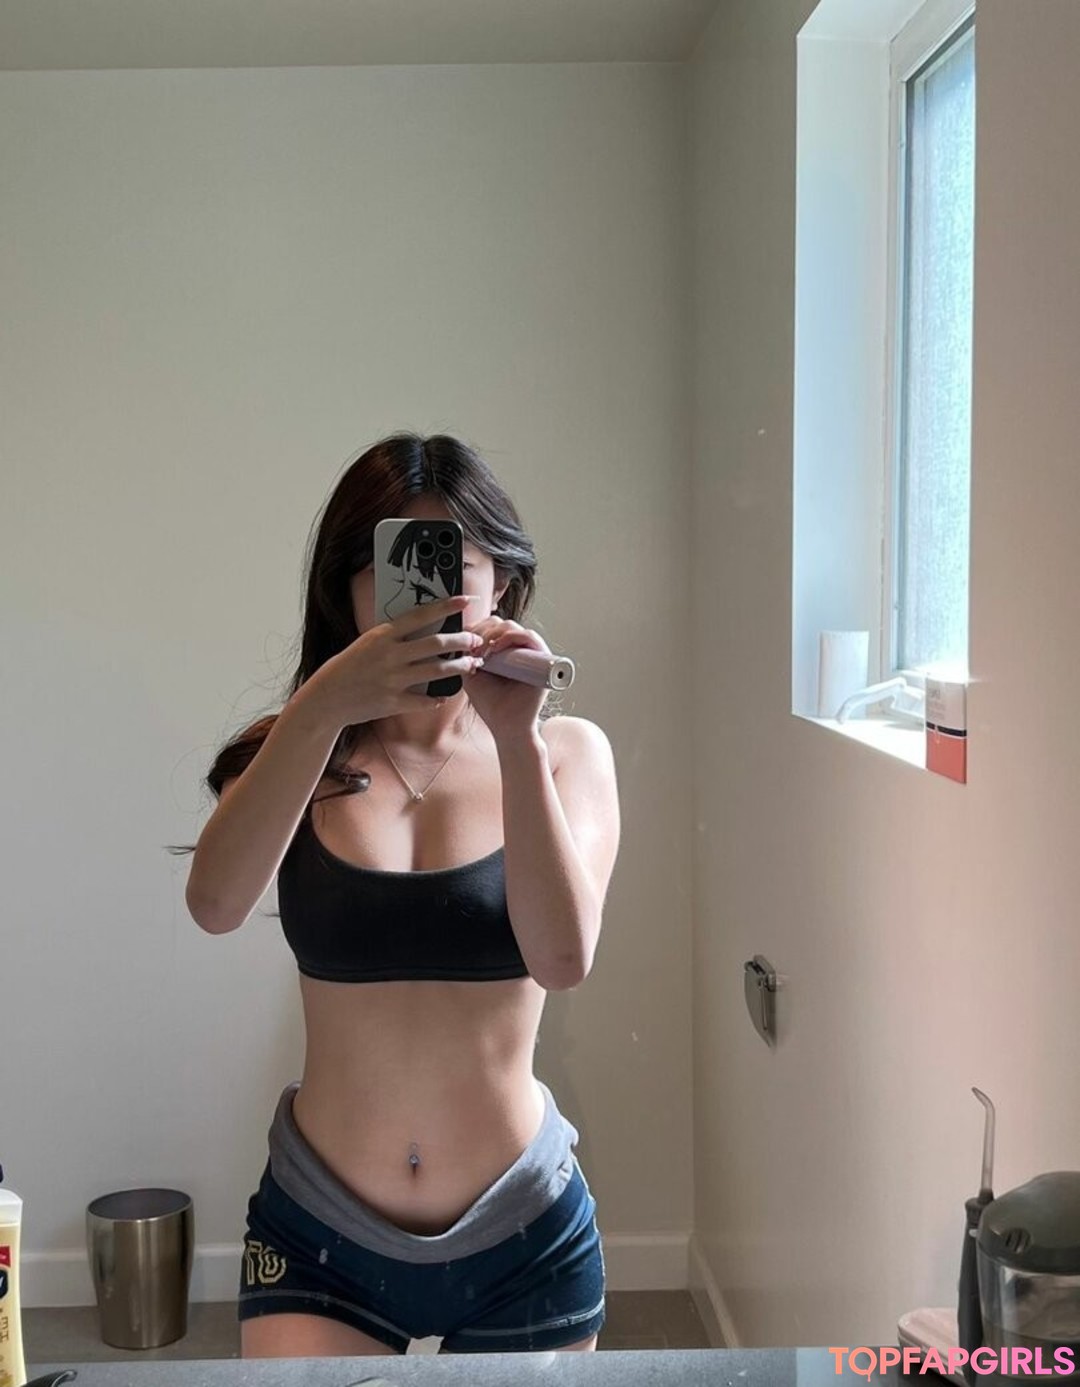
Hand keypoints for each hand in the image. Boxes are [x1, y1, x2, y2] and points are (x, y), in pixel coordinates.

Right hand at [302, 594, 485, 729]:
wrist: (327, 698)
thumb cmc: (348, 668)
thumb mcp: (367, 643)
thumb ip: (393, 637)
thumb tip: (423, 628)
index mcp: (383, 635)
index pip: (421, 615)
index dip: (446, 606)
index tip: (465, 600)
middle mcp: (390, 655)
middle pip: (436, 644)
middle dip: (462, 640)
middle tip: (476, 639)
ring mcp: (392, 680)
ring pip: (437, 671)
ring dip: (459, 667)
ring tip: (471, 664)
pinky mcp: (393, 702)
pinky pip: (425, 700)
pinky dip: (437, 698)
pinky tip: (444, 695)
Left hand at [464, 617, 551, 742]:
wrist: (507, 726)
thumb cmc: (491, 704)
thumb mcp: (471, 676)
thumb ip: (466, 657)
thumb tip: (463, 636)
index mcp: (504, 652)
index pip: (492, 626)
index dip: (477, 628)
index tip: (466, 643)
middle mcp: (519, 650)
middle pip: (501, 622)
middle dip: (483, 630)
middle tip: (474, 648)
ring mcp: (531, 654)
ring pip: (513, 627)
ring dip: (494, 634)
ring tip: (485, 652)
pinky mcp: (544, 660)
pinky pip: (530, 637)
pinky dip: (512, 637)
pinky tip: (496, 649)